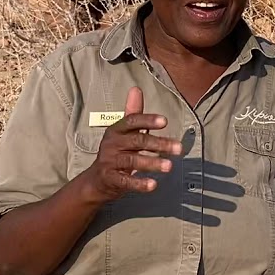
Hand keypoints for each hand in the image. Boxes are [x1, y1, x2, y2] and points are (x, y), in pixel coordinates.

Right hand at [84, 87, 182, 201]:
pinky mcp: (110, 179)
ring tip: (169, 166)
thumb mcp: (123, 132)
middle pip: (137, 141)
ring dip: (152, 163)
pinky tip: (153, 185)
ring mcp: (109, 161)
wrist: (96, 179)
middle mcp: (111, 144)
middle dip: (158, 144)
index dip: (147, 120)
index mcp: (116, 130)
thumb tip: (136, 89)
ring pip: (132, 160)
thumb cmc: (116, 152)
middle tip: (179, 149)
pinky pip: (125, 181)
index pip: (132, 121)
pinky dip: (139, 183)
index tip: (165, 121)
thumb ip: (132, 113)